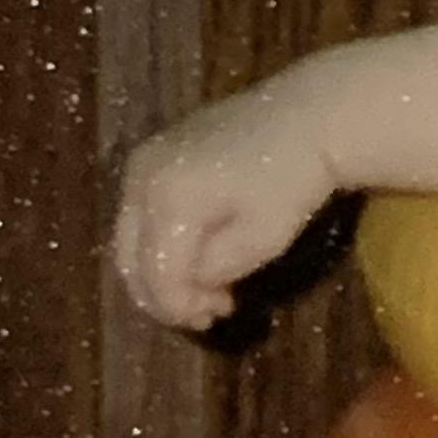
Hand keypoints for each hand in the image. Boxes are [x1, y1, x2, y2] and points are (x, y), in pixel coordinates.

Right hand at [111, 89, 338, 330]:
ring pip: (130, 238)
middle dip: (164, 295)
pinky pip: (141, 214)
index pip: (156, 272)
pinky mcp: (153, 156)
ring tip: (211, 290)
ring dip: (162, 272)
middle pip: (129, 257)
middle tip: (207, 314)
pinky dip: (163, 243)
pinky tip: (203, 256)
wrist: (307, 117)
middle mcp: (142, 178)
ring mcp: (142, 162)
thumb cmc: (293, 180)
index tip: (214, 320)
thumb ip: (217, 269)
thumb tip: (189, 287)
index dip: (178, 307)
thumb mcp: (263, 239)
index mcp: (168, 198)